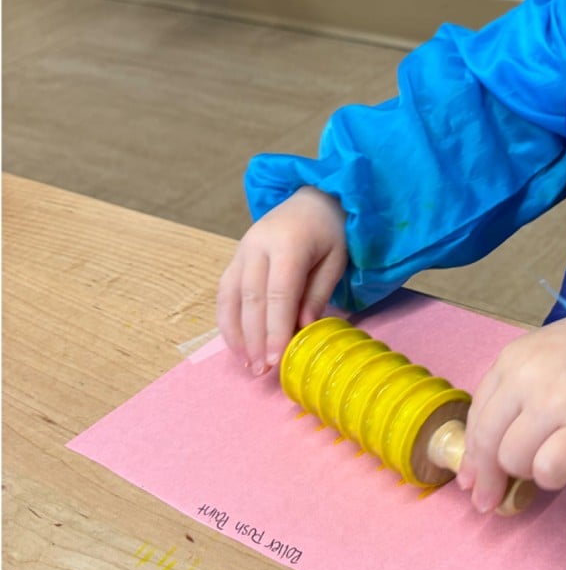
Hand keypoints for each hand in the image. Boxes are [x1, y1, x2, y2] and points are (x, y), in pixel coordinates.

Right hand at [217, 187, 347, 373]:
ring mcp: (241, 250)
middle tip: (261, 371)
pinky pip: (225, 293)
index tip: (275, 359)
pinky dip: (228, 321)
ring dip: (236, 334)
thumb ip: (317, 295)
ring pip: (231, 297)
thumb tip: (302, 330)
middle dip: (255, 339)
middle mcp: (257, 245)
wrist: (311, 198)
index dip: (275, 329)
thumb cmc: (330, 232)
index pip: (278, 294)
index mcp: (288, 243)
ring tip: (247, 364)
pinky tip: (237, 345)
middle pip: (252, 299)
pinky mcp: (234, 258)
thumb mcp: (335, 261)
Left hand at [459, 307, 565, 512]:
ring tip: (553, 455)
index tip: (473, 480)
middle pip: (488, 445)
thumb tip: (482, 459)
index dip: (473, 458)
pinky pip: (549, 470)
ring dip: (529, 470)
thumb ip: (511, 394)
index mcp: (511, 361)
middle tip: (497, 496)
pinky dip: (552, 476)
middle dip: (490, 477)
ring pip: (515, 461)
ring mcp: (556, 402)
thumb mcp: (541, 356)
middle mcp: (526, 379)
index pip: (476, 420)